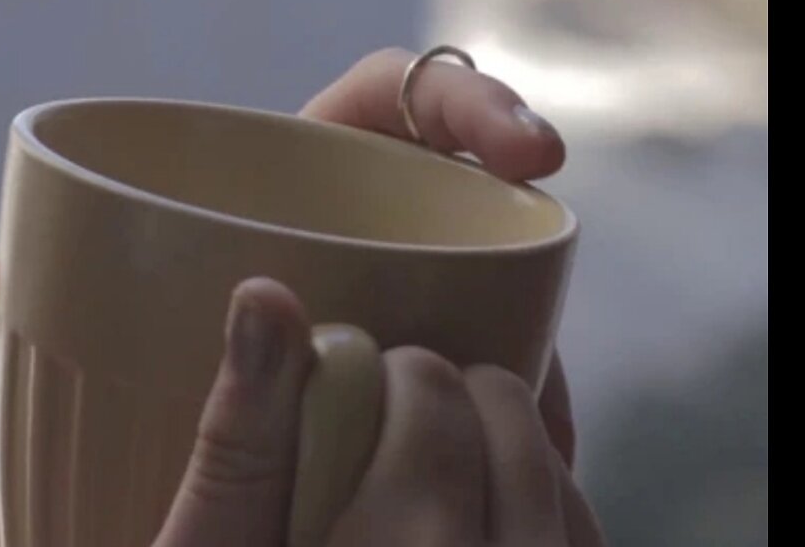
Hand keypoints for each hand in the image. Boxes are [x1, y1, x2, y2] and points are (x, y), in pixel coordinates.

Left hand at [0, 46, 576, 465]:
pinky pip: (489, 379)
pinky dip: (516, 403)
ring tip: (531, 402)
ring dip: (523, 328)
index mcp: (273, 188)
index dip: (457, 97)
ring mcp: (395, 313)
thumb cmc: (91, 390)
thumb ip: (2, 323)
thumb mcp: (52, 361)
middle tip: (540, 202)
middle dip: (512, 193)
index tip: (520, 143)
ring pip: (486, 293)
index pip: (380, 106)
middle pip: (454, 188)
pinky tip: (527, 441)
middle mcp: (345, 237)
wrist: (118, 485)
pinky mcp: (422, 386)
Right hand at [151, 277, 603, 545]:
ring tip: (448, 450)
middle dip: (455, 393)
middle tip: (399, 406)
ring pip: (562, 490)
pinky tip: (499, 501)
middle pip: (509, 430)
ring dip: (512, 446)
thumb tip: (265, 298)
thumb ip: (242, 435)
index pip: (434, 397)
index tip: (366, 376)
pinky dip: (551, 506)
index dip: (396, 367)